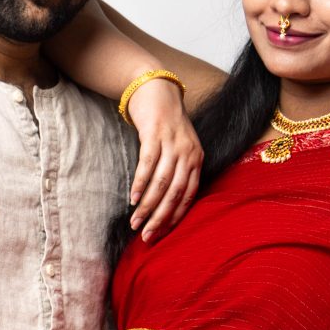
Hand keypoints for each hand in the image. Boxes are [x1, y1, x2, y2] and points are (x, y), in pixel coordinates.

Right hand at [126, 77, 202, 241]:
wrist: (158, 91)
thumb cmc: (168, 125)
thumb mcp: (181, 148)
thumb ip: (179, 171)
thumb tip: (167, 203)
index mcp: (197, 160)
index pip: (189, 196)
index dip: (175, 218)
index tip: (161, 235)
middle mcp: (188, 154)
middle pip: (175, 194)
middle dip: (160, 219)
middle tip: (147, 237)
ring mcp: (172, 144)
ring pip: (161, 183)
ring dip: (147, 206)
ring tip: (135, 223)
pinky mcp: (155, 135)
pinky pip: (148, 165)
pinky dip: (140, 184)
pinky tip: (132, 199)